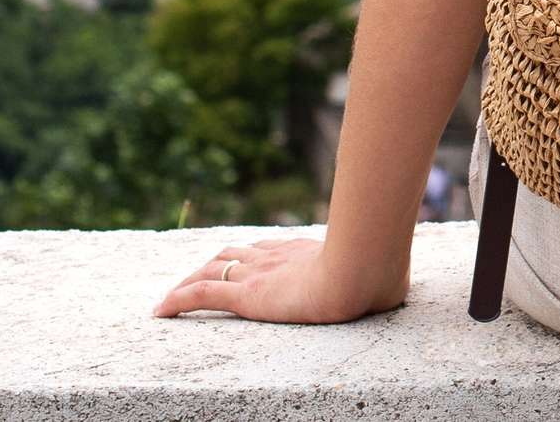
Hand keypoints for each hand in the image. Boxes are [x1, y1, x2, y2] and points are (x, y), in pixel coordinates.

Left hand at [152, 235, 397, 322]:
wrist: (363, 269)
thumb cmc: (378, 273)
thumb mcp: (380, 274)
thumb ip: (380, 277)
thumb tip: (400, 282)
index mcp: (302, 252)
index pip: (265, 249)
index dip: (248, 255)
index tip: (240, 262)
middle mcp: (274, 256)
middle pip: (232, 253)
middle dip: (211, 263)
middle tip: (195, 276)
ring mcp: (258, 273)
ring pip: (210, 270)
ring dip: (187, 281)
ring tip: (170, 297)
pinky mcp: (245, 295)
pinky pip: (199, 295)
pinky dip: (176, 301)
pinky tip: (159, 311)